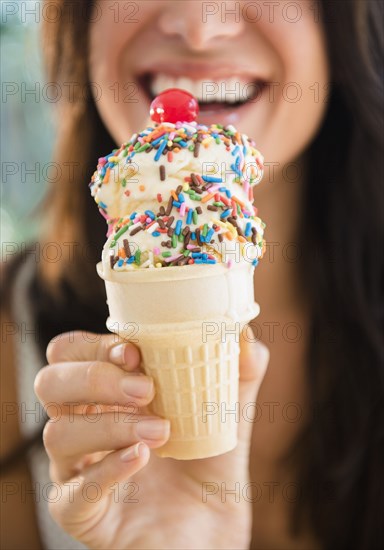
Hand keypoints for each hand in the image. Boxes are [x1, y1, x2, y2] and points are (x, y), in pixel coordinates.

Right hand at [34, 330, 268, 548]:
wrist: (214, 526)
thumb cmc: (209, 460)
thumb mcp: (228, 408)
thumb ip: (238, 368)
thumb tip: (245, 332)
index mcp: (107, 390)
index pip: (72, 352)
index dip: (94, 345)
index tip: (134, 352)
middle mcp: (83, 423)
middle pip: (48, 382)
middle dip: (93, 377)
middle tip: (145, 389)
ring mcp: (77, 469)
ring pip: (58, 434)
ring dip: (110, 425)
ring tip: (160, 431)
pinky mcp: (81, 513)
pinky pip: (72, 493)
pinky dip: (106, 470)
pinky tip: (141, 459)